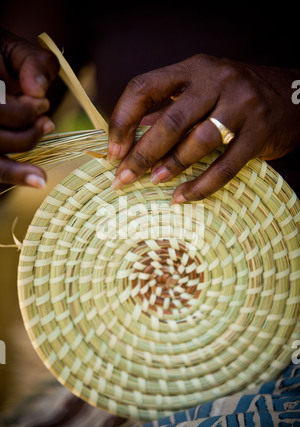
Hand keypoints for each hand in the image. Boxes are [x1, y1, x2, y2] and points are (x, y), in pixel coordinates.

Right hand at [0, 29, 58, 187]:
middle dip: (26, 135)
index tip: (44, 102)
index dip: (24, 111)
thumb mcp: (13, 51)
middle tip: (47, 122)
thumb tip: (38, 91)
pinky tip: (37, 181)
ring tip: (42, 164)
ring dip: (19, 169)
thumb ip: (33, 62)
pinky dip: (13, 177)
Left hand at [108, 54, 299, 201]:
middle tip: (122, 178)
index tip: (112, 149)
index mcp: (193, 69)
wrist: (294, 95)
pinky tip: (182, 197)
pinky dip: (201, 186)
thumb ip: (169, 109)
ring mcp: (242, 106)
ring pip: (198, 141)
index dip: (122, 119)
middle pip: (170, 120)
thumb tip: (129, 139)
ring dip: (171, 167)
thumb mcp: (202, 90)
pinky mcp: (259, 134)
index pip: (144, 87)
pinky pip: (225, 166)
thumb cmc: (235, 97)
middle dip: (141, 154)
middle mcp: (217, 81)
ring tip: (153, 182)